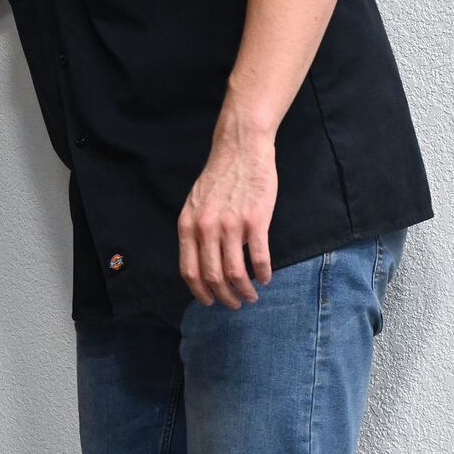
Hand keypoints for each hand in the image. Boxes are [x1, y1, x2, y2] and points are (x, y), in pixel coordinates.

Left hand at [179, 133, 276, 308]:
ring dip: (244, 291)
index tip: (209, 302)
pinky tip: (266, 279)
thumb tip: (198, 263)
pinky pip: (259, 258)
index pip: (189, 271)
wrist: (240, 149)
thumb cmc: (220, 177)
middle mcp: (207, 229)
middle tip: (234, 304)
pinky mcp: (255, 220)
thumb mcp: (195, 205)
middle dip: (224, 297)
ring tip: (251, 297)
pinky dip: (263, 274)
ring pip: (236, 273)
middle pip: (213, 277)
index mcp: (188, 226)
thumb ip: (194, 232)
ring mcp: (231, 225)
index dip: (199, 292)